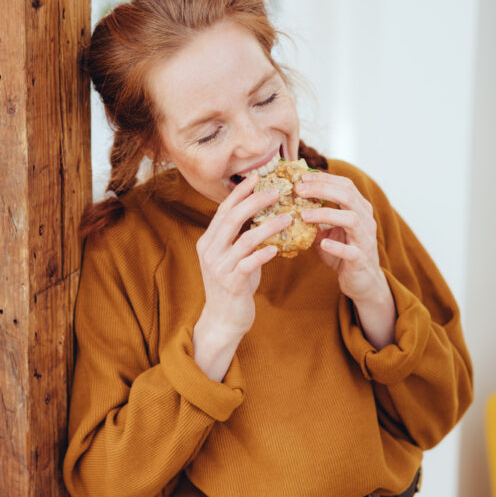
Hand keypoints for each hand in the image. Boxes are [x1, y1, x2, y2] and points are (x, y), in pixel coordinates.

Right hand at [195, 172, 291, 339]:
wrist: (223, 320)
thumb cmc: (233, 285)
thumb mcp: (232, 257)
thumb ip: (240, 238)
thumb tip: (263, 214)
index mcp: (208, 241)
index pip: (223, 210)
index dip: (239, 192)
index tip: (256, 177)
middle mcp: (209, 251)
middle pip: (232, 218)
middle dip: (255, 201)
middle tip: (276, 191)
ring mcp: (218, 267)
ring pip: (244, 239)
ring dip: (268, 226)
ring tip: (288, 217)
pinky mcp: (231, 283)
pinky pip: (249, 263)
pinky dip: (263, 254)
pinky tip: (277, 249)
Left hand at [294, 172, 387, 303]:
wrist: (362, 281)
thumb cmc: (343, 252)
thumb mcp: (328, 231)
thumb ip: (316, 217)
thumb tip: (290, 202)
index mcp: (359, 209)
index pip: (345, 185)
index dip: (324, 179)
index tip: (301, 177)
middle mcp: (365, 220)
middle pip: (348, 196)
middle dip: (322, 189)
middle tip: (298, 190)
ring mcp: (365, 240)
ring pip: (352, 219)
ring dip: (326, 214)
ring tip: (304, 215)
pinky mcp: (361, 259)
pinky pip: (351, 251)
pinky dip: (336, 246)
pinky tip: (322, 243)